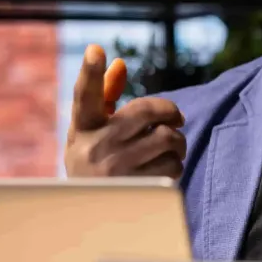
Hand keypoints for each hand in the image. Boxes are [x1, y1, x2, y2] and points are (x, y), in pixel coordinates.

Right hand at [64, 45, 186, 178]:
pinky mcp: (136, 189)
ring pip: (167, 139)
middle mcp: (94, 147)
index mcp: (83, 128)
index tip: (96, 49)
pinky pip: (174, 166)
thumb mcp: (94, 129)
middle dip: (170, 113)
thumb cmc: (96, 158)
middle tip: (176, 120)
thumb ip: (105, 96)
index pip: (85, 96)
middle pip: (146, 112)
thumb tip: (120, 62)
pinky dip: (176, 165)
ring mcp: (114, 170)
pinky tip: (165, 170)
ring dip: (178, 142)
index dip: (90, 73)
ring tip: (172, 147)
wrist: (92, 212)